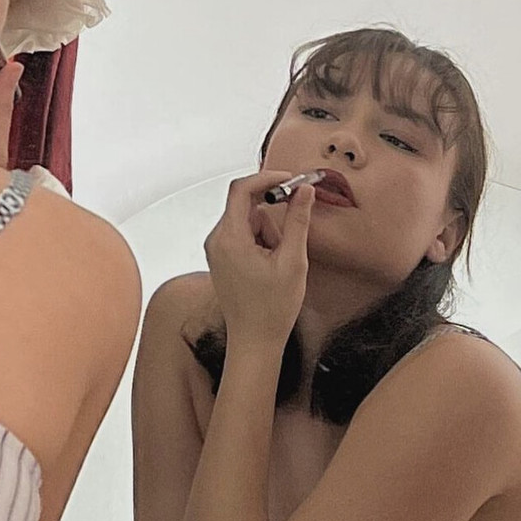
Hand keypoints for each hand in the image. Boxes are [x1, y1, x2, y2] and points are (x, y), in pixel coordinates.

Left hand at [203, 169, 314, 345]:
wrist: (254, 341)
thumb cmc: (270, 310)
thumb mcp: (293, 261)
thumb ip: (298, 220)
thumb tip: (304, 191)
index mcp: (229, 239)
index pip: (241, 189)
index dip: (268, 178)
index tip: (291, 181)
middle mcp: (216, 242)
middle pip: (245, 205)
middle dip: (271, 214)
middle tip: (290, 234)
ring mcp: (216, 251)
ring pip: (246, 221)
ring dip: (267, 232)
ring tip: (277, 262)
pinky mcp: (221, 259)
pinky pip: (242, 235)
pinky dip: (260, 242)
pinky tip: (269, 266)